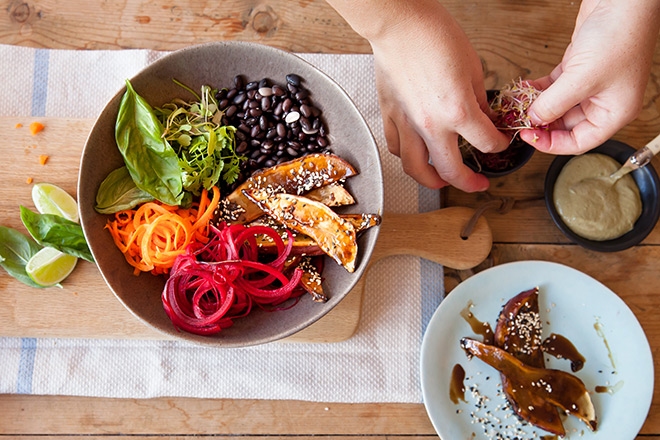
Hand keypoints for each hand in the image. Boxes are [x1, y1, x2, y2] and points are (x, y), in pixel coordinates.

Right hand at [326, 0, 509, 191]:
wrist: (400, 25)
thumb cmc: (434, 37)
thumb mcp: (472, 69)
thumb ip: (478, 102)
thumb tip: (483, 119)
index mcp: (457, 111)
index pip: (485, 143)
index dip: (498, 145)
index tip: (500, 142)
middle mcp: (430, 125)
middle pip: (450, 171)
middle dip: (469, 183)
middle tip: (478, 184)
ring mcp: (407, 124)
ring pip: (416, 169)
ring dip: (432, 181)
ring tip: (441, 181)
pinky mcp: (391, 116)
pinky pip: (396, 148)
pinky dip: (407, 157)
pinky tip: (416, 155)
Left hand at [520, 0, 659, 153]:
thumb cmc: (620, 36)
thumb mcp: (582, 78)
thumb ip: (554, 103)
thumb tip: (533, 119)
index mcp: (614, 112)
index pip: (580, 142)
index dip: (552, 144)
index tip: (529, 137)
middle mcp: (604, 101)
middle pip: (566, 125)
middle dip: (541, 123)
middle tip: (518, 121)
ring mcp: (591, 84)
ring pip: (558, 105)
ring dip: (536, 106)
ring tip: (516, 106)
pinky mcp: (579, 68)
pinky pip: (555, 87)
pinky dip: (539, 90)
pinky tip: (523, 90)